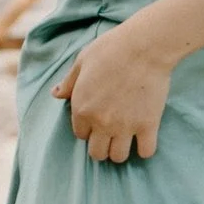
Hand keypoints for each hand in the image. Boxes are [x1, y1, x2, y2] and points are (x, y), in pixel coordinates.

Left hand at [55, 21, 173, 163]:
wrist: (143, 47)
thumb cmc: (110, 49)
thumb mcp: (81, 62)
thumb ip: (68, 82)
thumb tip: (55, 94)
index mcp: (82, 108)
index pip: (80, 135)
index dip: (87, 129)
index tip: (96, 121)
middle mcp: (101, 122)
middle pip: (97, 153)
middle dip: (101, 146)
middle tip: (109, 135)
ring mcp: (125, 126)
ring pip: (118, 157)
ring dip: (120, 150)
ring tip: (125, 138)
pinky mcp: (148, 125)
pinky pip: (146, 152)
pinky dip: (145, 148)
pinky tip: (143, 138)